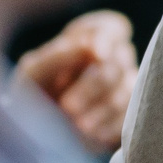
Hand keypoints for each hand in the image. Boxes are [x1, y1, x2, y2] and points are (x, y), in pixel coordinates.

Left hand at [13, 11, 137, 151]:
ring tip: (77, 125)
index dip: (108, 38)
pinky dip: (110, 126)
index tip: (96, 54)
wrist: (33, 134)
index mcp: (89, 40)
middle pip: (120, 61)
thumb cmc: (32, 94)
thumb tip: (90, 46)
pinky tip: (91, 134)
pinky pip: (130, 116)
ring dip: (101, 109)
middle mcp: (112, 60)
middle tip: (67, 106)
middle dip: (93, 85)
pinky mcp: (127, 116)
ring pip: (127, 90)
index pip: (113, 28)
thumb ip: (59, 55)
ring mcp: (123, 88)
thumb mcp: (34, 72)